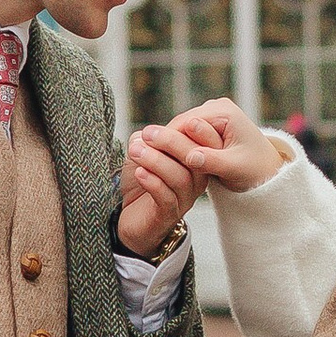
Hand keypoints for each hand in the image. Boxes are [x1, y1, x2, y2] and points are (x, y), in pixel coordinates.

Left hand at [117, 120, 201, 255]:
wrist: (129, 215)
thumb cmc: (140, 180)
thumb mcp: (143, 153)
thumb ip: (147, 139)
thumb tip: (146, 134)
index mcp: (195, 162)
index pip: (207, 144)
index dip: (197, 131)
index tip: (177, 120)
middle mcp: (195, 181)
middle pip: (194, 159)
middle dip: (171, 142)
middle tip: (148, 133)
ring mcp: (184, 199)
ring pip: (180, 178)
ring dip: (156, 161)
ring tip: (136, 151)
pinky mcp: (168, 215)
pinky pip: (166, 197)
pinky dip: (152, 182)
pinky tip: (139, 173)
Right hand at [130, 97, 290, 200]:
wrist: (267, 170)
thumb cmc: (255, 169)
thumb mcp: (234, 168)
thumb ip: (212, 161)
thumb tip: (191, 157)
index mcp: (224, 112)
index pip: (186, 123)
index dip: (167, 139)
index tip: (148, 153)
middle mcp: (217, 107)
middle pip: (181, 123)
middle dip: (165, 140)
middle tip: (141, 155)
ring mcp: (212, 114)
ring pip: (182, 128)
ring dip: (169, 143)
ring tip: (148, 159)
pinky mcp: (209, 124)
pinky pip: (187, 133)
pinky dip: (178, 145)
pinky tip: (165, 160)